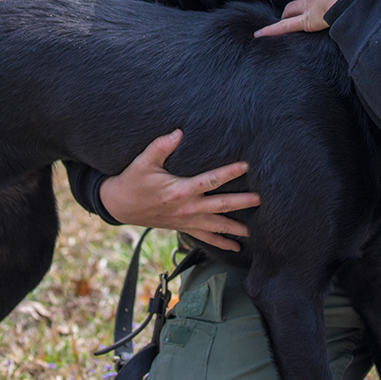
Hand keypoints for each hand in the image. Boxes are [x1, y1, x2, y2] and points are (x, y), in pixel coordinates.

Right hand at [98, 129, 261, 251]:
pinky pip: (205, 238)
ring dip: (235, 228)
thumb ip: (160, 146)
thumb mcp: (143, 161)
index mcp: (179, 190)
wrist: (120, 205)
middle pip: (219, 206)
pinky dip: (221, 243)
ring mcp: (186, 220)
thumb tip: (178, 132)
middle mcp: (186, 208)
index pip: (210, 180)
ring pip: (216, 225)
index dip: (229, 172)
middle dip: (241, 203)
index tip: (246, 165)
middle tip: (261, 200)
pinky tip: (236, 247)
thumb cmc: (132, 181)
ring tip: (255, 231)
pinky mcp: (183, 227)